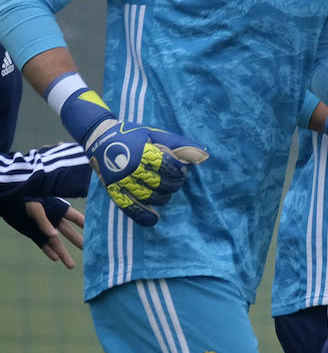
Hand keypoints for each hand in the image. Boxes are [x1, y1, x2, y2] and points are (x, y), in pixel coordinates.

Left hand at [1, 198, 83, 267]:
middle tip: (89, 250)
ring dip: (64, 254)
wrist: (8, 202)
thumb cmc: (23, 201)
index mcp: (58, 210)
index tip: (98, 231)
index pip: (76, 217)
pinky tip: (56, 259)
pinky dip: (49, 252)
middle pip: (69, 233)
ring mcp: (44, 229)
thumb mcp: (35, 208)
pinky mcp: (35, 235)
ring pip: (57, 243)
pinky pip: (44, 245)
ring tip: (71, 266)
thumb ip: (44, 221)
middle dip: (79, 242)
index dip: (86, 224)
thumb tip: (54, 235)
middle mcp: (54, 221)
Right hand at [85, 118, 209, 225]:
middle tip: (175, 181)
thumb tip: (203, 156)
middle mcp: (131, 168)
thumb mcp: (155, 134)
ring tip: (166, 192)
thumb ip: (179, 144)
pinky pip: (128, 206)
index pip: (168, 166)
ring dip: (162, 198)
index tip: (181, 171)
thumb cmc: (132, 136)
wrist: (100, 138)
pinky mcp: (113, 190)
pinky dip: (141, 215)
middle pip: (160, 183)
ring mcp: (121, 180)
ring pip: (148, 196)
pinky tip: (153, 218)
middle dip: (173, 184)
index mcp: (143, 152)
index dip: (178, 171)